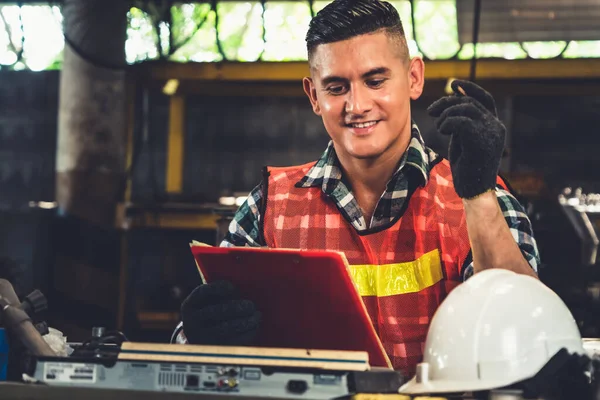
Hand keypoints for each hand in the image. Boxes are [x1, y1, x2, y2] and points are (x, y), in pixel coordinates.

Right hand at [180, 280, 260, 345]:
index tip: (233, 288)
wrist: (199, 338)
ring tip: (257, 315)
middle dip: (237, 307)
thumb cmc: (209, 311)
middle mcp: (191, 322)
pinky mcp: (212, 349)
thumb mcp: (207, 302)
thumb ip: (219, 294)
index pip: (203, 292)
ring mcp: (200, 337)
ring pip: (225, 328)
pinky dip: (246, 333)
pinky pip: (231, 342)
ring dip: (245, 321)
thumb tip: (241, 291)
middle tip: (251, 305)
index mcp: (189, 305)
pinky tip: (255, 326)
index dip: (219, 288)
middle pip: (216, 311)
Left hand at [427, 79, 505, 198]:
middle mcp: (496, 126)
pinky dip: (447, 123)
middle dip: (447, 103)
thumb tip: (452, 101)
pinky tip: (443, 131)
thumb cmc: (466, 167)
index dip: (469, 88)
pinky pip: (461, 121)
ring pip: (465, 109)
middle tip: (432, 111)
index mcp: (494, 125)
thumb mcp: (463, 139)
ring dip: (446, 114)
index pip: (484, 98)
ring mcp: (491, 133)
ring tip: (439, 126)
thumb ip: (461, 121)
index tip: (454, 85)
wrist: (474, 190)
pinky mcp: (481, 141)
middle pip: (470, 102)